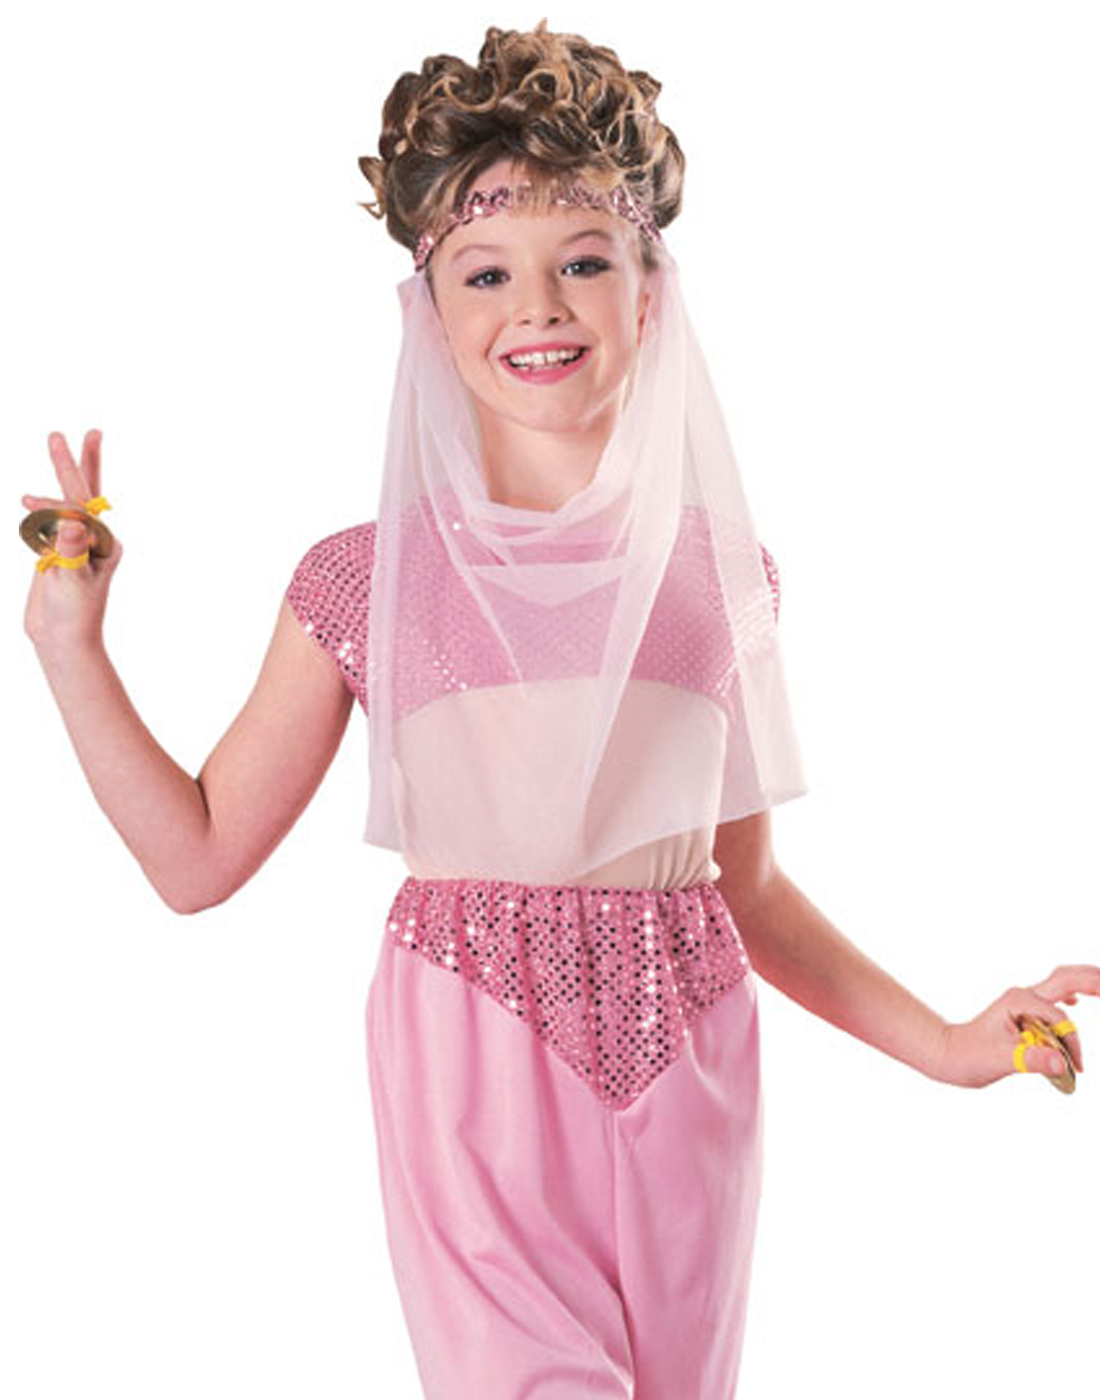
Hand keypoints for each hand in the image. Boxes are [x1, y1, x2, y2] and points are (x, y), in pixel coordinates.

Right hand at [22, 428, 122, 654]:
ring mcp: (76, 545)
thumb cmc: (73, 615)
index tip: (31, 495)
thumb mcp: (72, 581)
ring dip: (66, 473)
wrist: (62, 641)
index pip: (82, 506)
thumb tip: (73, 523)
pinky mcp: (60, 553)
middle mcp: (94, 540)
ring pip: (69, 503)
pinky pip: (52, 522)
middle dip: (83, 461)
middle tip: (92, 430)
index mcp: (104, 543)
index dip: (60, 492)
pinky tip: (32, 504)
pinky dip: (44, 507)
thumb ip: (71, 551)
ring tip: (62, 441)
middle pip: (87, 492)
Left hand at [938, 964, 1099, 1088]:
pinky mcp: (1023, 1011)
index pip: (1061, 1020)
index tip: (1074, 1068)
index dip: (1072, 1044)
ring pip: (1060, 982)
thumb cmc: (971, 1055)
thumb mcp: (1001, 1060)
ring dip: (1085, 980)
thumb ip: (1032, 1059)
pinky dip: (1069, 994)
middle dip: (1093, 979)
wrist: (950, 1053)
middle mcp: (1023, 995)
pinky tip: (1077, 999)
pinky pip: (1051, 997)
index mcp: (1020, 1001)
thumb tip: (1061, 1062)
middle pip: (1066, 978)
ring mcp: (1023, 1001)